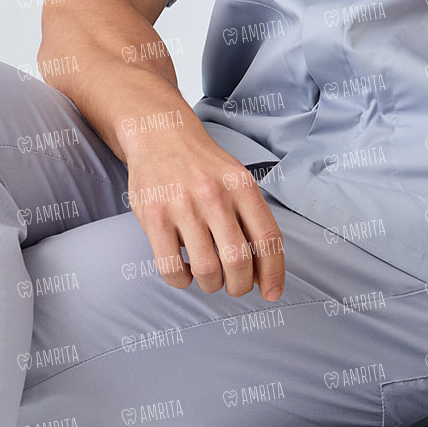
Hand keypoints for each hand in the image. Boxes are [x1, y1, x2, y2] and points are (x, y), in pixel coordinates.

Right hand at [123, 120, 285, 300]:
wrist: (160, 133)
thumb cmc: (202, 165)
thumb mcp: (237, 180)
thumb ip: (250, 218)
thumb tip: (261, 270)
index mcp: (242, 187)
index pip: (268, 239)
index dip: (273, 273)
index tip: (271, 293)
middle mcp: (215, 196)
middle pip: (238, 261)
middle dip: (239, 286)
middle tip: (234, 285)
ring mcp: (183, 206)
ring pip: (207, 270)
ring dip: (211, 285)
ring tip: (209, 277)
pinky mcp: (154, 216)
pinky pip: (171, 267)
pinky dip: (182, 280)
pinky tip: (185, 271)